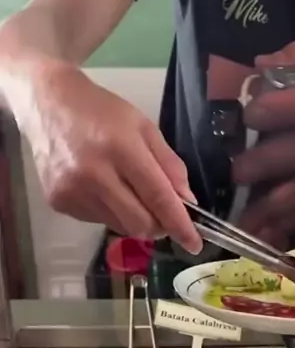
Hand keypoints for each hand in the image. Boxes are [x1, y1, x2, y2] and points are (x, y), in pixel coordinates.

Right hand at [22, 62, 201, 252]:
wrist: (47, 104)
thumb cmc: (101, 112)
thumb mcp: (144, 128)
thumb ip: (169, 166)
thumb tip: (187, 203)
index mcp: (120, 149)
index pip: (157, 197)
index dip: (179, 224)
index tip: (194, 243)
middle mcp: (94, 174)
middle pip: (139, 223)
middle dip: (158, 225)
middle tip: (161, 213)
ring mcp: (73, 191)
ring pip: (119, 226)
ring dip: (133, 217)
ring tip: (124, 189)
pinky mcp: (59, 202)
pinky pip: (98, 221)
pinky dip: (109, 212)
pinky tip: (100, 188)